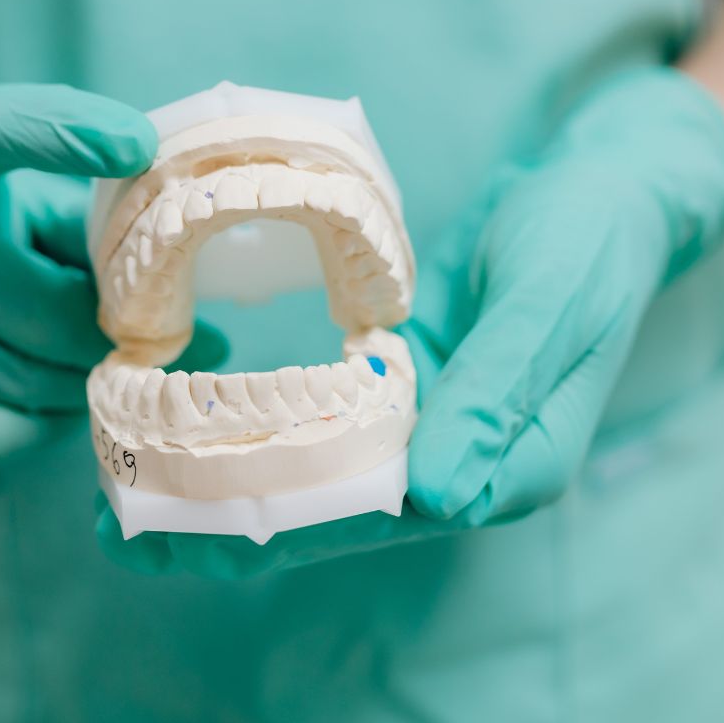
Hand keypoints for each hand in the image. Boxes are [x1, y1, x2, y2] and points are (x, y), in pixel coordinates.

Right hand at [0, 84, 224, 467]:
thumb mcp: (20, 192)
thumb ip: (89, 218)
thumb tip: (186, 282)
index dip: (59, 133)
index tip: (135, 145)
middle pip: (27, 299)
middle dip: (106, 334)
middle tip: (160, 344)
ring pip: (6, 374)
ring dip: (75, 384)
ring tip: (104, 375)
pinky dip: (30, 429)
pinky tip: (48, 408)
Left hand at [95, 67, 723, 575]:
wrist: (602, 194)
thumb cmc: (590, 244)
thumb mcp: (553, 305)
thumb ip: (498, 396)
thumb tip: (436, 495)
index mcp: (507, 464)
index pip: (384, 518)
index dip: (284, 528)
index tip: (184, 528)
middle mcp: (460, 460)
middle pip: (336, 513)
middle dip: (232, 524)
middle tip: (122, 524)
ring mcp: (428, 423)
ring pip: (318, 474)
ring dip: (230, 483)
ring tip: (127, 484)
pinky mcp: (403, 383)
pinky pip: (323, 422)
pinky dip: (260, 429)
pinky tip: (191, 425)